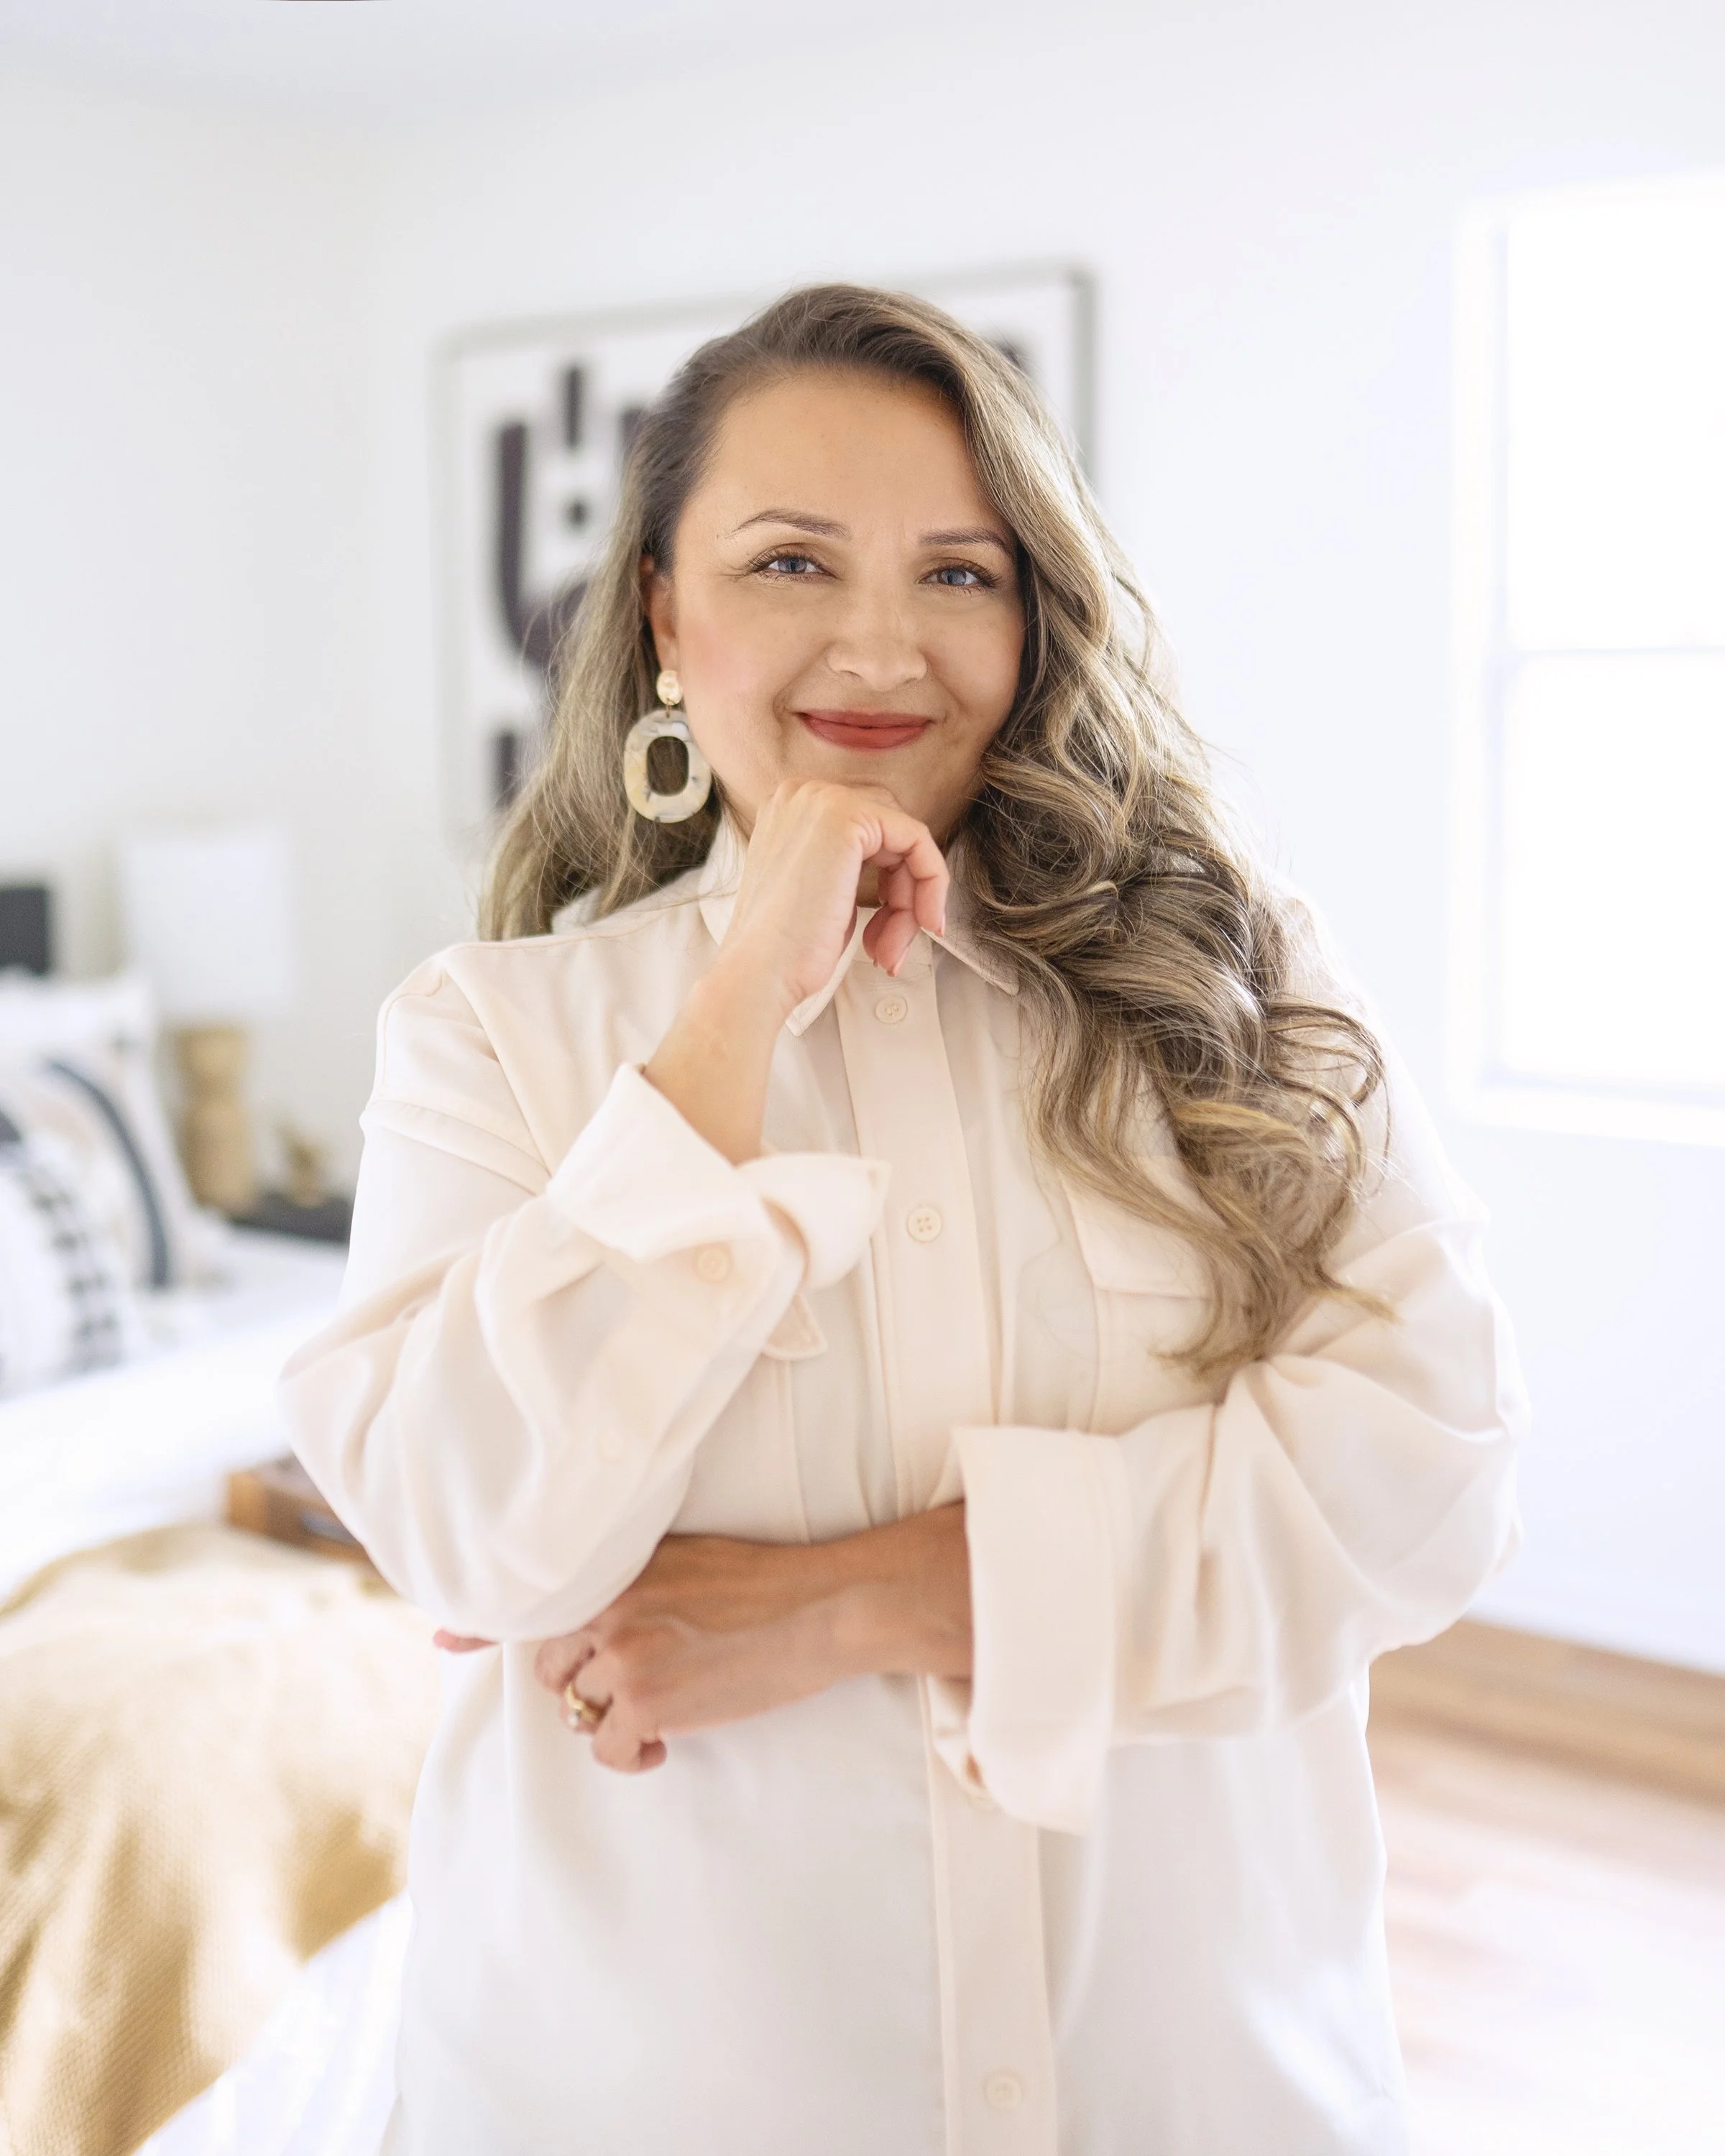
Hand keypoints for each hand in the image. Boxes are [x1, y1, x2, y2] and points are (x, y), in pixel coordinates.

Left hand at [534, 1507, 971, 1774]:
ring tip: (649, 1719)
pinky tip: (659, 1746)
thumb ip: (631, 1579)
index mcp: (612, 1573)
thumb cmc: (761, 1581)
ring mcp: (623, 1659)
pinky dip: (630, 1756)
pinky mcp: (647, 1705)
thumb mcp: (681, 1555)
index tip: (492, 1651)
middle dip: (580, 1685)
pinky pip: (607, 1749)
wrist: (815, 1610)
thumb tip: (601, 1612)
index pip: (541, 1612)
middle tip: (619, 1694)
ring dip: (609, 1720)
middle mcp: (606, 1611)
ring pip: (577, 1711)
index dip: (524, 1639)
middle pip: (552, 1669)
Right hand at [724, 779, 949, 1008]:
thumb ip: (849, 867)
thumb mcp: (821, 892)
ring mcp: (822, 800)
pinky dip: (931, 883)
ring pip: (906, 842)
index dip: (890, 886)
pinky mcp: (848, 816)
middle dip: (901, 896)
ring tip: (889, 950)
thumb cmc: (786, 949)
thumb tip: (900, 871)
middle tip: (891, 947)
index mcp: (790, 810)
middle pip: (889, 836)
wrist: (760, 972)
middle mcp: (802, 793)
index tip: (892, 934)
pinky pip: (917, 840)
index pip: (869, 835)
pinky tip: (924, 922)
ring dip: (909, 904)